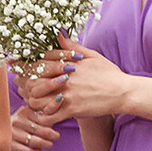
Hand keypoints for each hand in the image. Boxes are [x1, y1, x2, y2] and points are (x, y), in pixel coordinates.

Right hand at [9, 102, 59, 150]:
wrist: (1, 132)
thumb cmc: (23, 123)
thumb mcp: (32, 114)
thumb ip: (46, 109)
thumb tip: (61, 98)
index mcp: (24, 112)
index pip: (45, 121)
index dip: (53, 127)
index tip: (55, 132)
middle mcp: (17, 121)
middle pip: (43, 131)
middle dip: (53, 137)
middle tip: (55, 138)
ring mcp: (12, 133)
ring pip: (36, 142)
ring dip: (46, 144)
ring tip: (49, 144)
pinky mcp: (9, 145)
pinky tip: (38, 150)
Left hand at [21, 39, 135, 122]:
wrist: (124, 92)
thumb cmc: (109, 75)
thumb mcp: (92, 56)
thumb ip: (72, 48)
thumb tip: (58, 34)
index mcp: (68, 64)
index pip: (40, 61)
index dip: (31, 66)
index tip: (27, 71)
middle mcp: (65, 78)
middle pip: (33, 80)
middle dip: (28, 84)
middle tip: (29, 89)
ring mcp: (67, 94)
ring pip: (36, 100)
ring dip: (34, 102)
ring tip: (38, 102)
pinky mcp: (71, 110)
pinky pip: (48, 116)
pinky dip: (43, 117)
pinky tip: (46, 115)